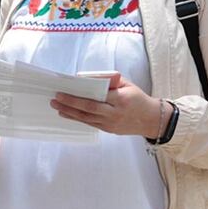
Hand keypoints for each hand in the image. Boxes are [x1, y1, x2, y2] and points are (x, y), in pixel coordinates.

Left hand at [50, 76, 167, 137]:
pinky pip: (90, 123)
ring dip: (69, 112)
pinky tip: (67, 114)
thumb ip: (111, 81)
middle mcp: (115, 113)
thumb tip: (90, 78)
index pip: (98, 96)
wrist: (151, 120)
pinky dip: (77, 118)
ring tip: (56, 106)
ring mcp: (111, 123)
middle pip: (89, 108)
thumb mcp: (129, 85)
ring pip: (86, 118)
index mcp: (121, 99)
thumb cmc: (139, 100)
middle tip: (56, 98)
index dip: (81, 94)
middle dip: (70, 103)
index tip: (67, 89)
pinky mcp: (108, 130)